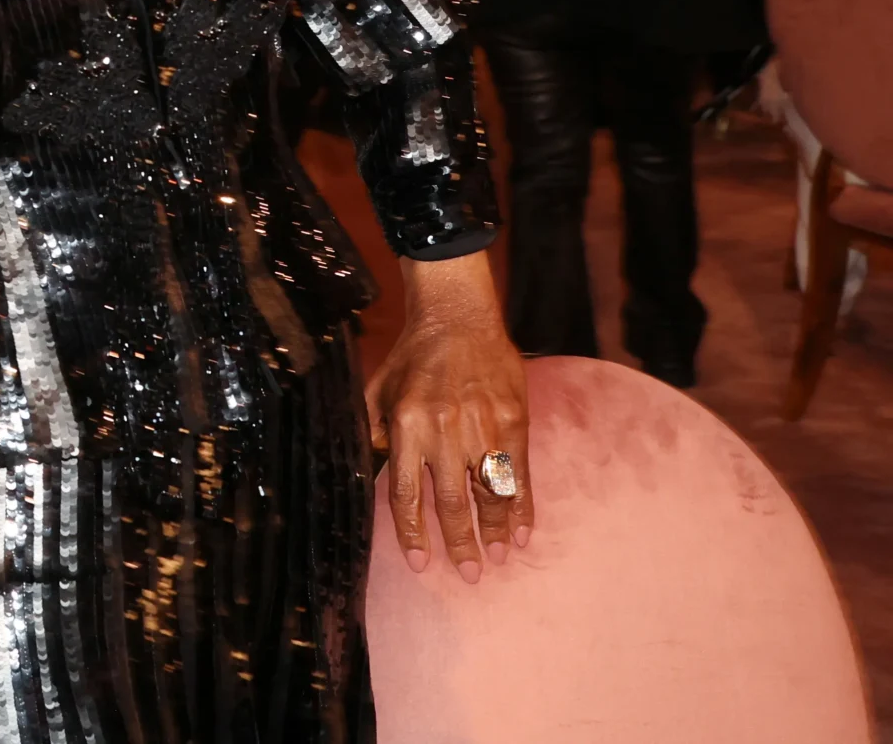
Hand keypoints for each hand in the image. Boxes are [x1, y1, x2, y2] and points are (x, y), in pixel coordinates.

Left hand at [367, 253, 533, 582]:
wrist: (460, 317)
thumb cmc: (414, 358)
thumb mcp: (378, 392)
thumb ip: (374, 435)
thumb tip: (368, 478)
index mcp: (408, 425)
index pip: (407, 492)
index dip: (413, 532)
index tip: (421, 564)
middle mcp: (446, 430)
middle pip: (453, 501)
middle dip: (462, 543)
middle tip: (470, 575)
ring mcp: (484, 426)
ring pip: (491, 492)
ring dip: (496, 531)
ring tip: (499, 559)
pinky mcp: (514, 420)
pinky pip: (520, 473)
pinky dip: (523, 506)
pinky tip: (524, 531)